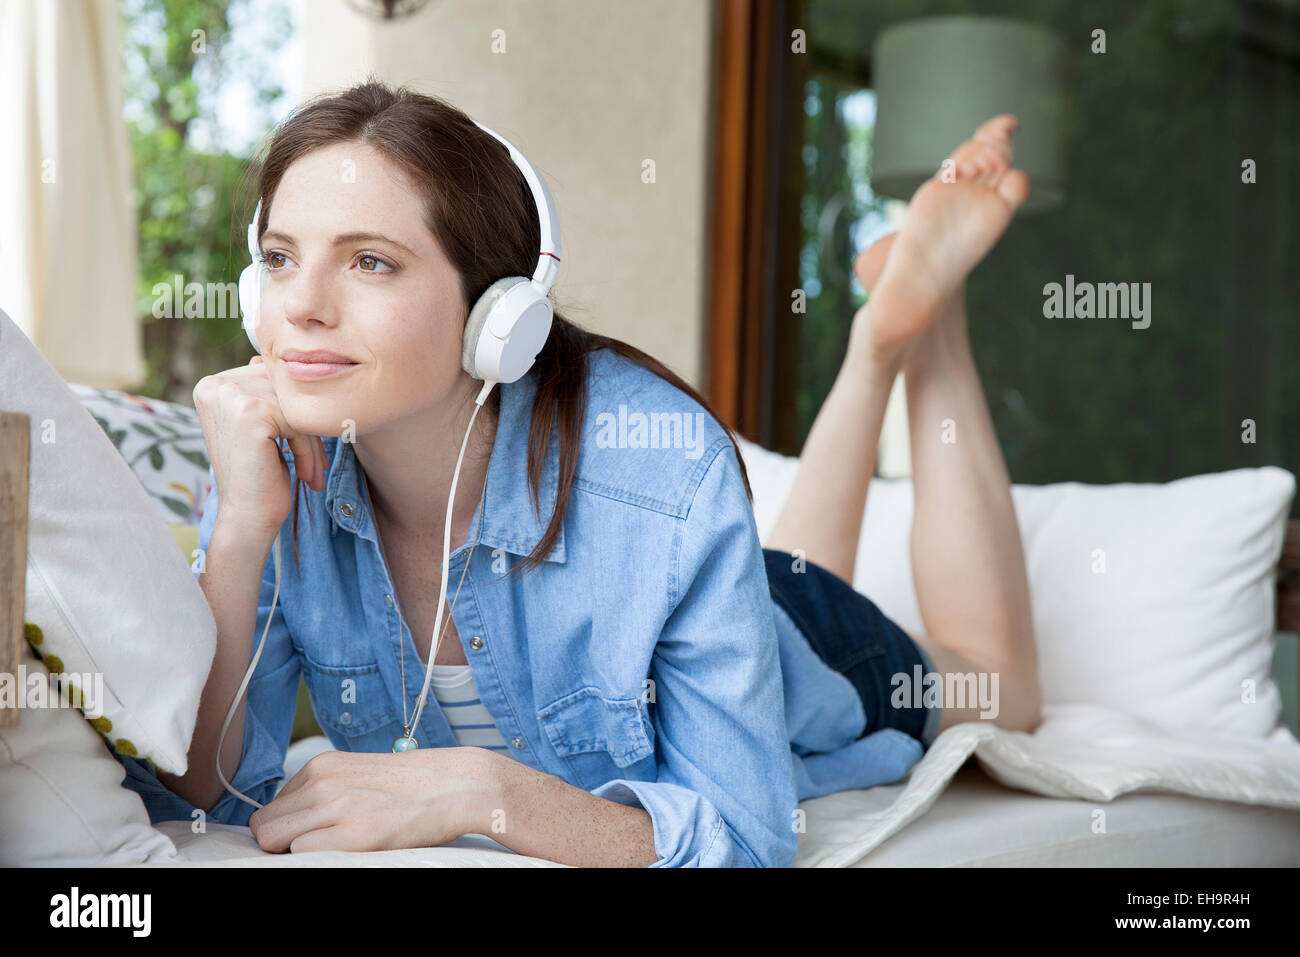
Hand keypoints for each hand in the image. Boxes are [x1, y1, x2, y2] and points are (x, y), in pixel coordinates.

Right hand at [192, 354, 328, 538]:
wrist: (247, 519)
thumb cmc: (260, 476)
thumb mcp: (261, 427)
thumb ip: (264, 392)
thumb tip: (268, 358)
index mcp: (213, 384)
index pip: (273, 379)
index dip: (294, 413)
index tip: (300, 446)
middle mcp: (215, 384)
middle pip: (286, 390)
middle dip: (306, 428)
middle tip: (312, 464)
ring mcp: (230, 396)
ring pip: (296, 405)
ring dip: (311, 441)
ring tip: (310, 470)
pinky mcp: (251, 412)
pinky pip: (299, 420)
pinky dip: (309, 449)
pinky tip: (305, 473)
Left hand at [247, 747, 505, 853]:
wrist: (459, 784)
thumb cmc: (411, 786)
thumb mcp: (357, 775)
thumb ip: (322, 790)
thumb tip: (290, 821)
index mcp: (322, 765)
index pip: (271, 808)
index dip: (285, 828)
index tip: (309, 835)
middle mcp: (323, 781)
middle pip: (265, 826)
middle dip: (281, 842)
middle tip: (318, 846)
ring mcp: (337, 807)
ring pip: (275, 840)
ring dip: (297, 850)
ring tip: (336, 846)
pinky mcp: (356, 834)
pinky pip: (302, 854)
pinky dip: (317, 858)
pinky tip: (349, 850)